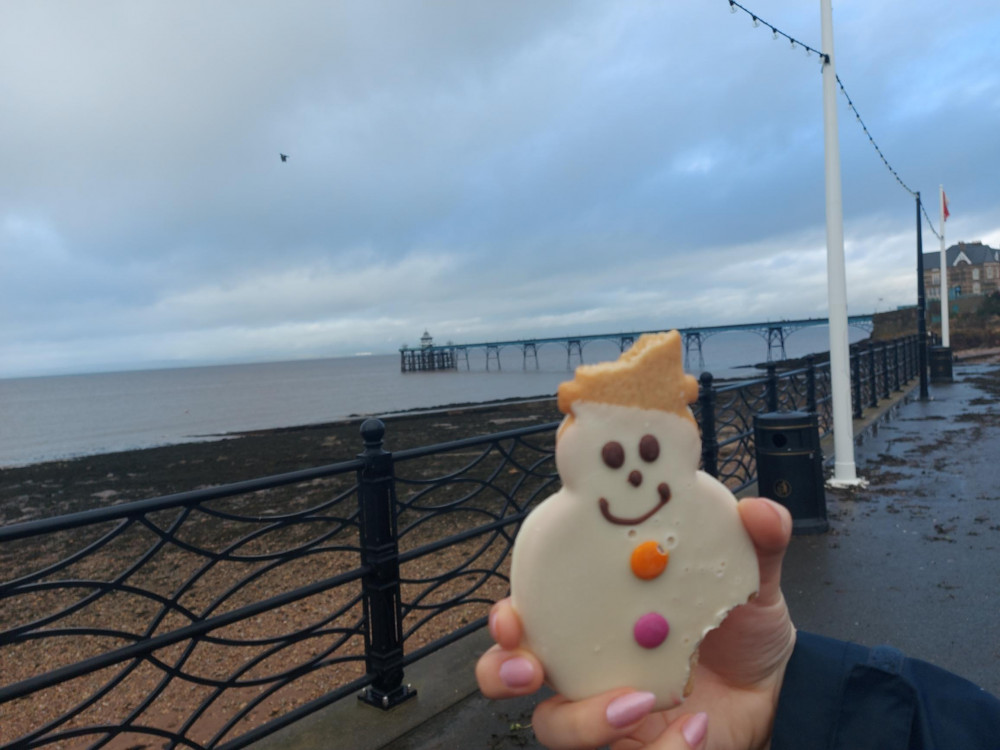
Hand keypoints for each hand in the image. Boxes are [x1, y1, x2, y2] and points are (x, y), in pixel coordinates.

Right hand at [476, 497, 794, 749]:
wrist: (778, 692)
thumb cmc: (742, 632)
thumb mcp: (750, 584)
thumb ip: (756, 545)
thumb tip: (760, 511)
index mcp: (594, 614)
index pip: (530, 613)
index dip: (505, 618)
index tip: (512, 616)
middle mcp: (587, 663)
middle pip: (509, 675)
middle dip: (503, 672)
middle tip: (531, 668)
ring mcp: (606, 712)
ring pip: (554, 729)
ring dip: (583, 721)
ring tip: (636, 704)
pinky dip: (661, 749)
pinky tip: (694, 727)